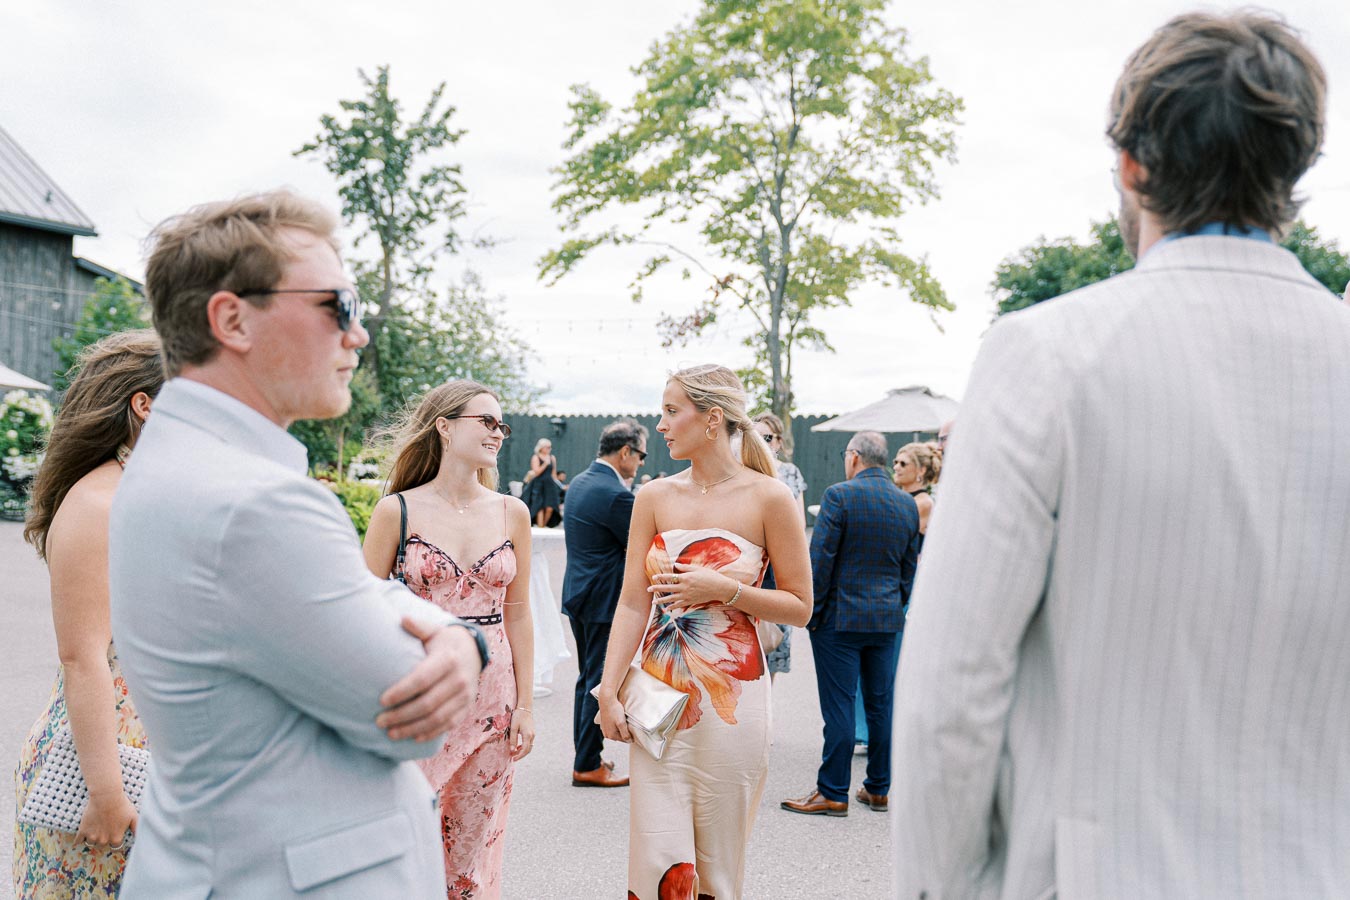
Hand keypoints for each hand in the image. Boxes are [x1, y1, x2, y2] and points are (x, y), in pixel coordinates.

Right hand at [77, 790, 136, 849]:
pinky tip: (78, 841)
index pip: (116, 848)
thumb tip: (142, 840)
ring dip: (94, 838)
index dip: (116, 844)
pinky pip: (78, 841)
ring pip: (91, 843)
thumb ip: (137, 830)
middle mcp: (103, 840)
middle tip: (106, 829)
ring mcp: (92, 836)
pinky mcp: (82, 831)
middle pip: (103, 845)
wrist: (106, 796)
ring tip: (96, 830)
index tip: (115, 842)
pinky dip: (78, 841)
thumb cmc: (122, 805)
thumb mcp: (134, 817)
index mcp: (116, 838)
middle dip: (105, 839)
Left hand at [378, 618, 482, 741]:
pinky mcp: (466, 707)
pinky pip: (448, 725)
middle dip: (401, 715)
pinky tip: (412, 737)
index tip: (381, 700)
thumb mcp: (434, 631)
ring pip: (437, 719)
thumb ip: (418, 627)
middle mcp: (459, 679)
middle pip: (427, 703)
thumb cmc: (444, 642)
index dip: (402, 692)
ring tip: (390, 733)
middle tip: (379, 720)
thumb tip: (402, 619)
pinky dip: (430, 733)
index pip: (422, 679)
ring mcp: (465, 695)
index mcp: (448, 659)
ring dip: (412, 728)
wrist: (473, 651)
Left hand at [508, 707, 535, 760]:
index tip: (513, 759)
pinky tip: (518, 746)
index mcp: (527, 735)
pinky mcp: (532, 732)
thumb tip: (512, 750)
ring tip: (514, 753)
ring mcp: (533, 734)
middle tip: (513, 758)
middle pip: (528, 750)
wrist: (525, 708)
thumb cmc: (518, 716)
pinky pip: (529, 742)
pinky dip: (524, 746)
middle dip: (521, 755)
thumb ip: (513, 739)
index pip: (524, 750)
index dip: (519, 756)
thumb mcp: (513, 728)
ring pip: (529, 747)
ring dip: (522, 751)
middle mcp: (532, 736)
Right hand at [597, 690, 631, 743]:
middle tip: (629, 723)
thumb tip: (629, 741)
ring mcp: (604, 729)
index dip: (631, 735)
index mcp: (611, 736)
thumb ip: (625, 734)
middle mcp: (606, 734)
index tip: (634, 729)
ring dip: (621, 728)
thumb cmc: (614, 710)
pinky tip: (618, 719)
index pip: (625, 740)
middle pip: (620, 736)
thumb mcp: (621, 723)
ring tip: (624, 720)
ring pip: (617, 732)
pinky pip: (613, 727)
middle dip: (625, 732)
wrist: (606, 700)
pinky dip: (616, 725)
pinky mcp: (604, 724)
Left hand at [647, 563, 737, 612]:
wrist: (720, 588)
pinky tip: (666, 609)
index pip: (670, 577)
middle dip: (657, 589)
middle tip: (648, 589)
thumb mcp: (698, 569)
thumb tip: (675, 565)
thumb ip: (685, 567)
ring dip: (661, 600)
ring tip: (653, 602)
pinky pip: (679, 605)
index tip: (653, 577)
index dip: (661, 577)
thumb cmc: (710, 576)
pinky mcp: (690, 601)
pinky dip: (672, 607)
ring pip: (671, 598)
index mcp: (686, 577)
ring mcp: (687, 596)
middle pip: (667, 588)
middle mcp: (684, 587)